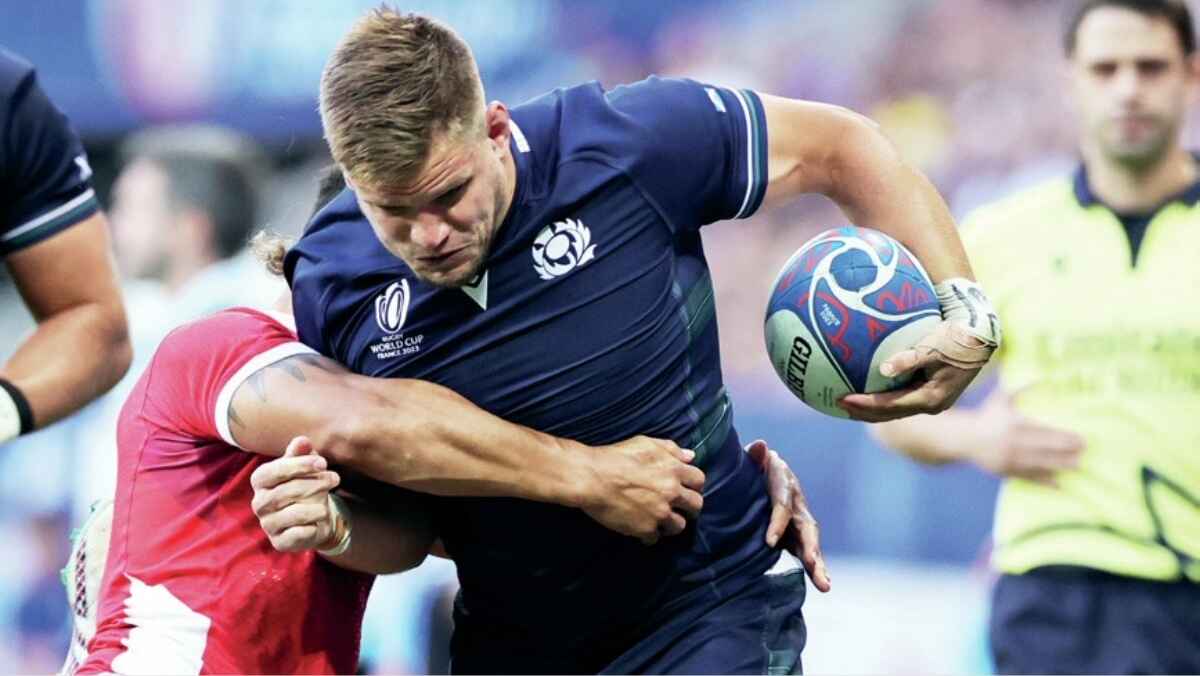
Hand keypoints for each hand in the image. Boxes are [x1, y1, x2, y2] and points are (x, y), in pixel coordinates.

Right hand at [250, 436, 344, 551]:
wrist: (316, 516)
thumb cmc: (307, 485)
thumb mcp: (305, 466)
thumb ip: (301, 453)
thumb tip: (302, 440)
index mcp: (260, 480)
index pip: (272, 471)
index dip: (299, 466)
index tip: (323, 462)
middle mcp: (259, 503)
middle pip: (286, 491)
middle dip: (315, 483)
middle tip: (335, 479)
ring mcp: (268, 524)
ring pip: (294, 514)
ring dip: (317, 505)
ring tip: (328, 502)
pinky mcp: (279, 542)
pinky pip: (298, 534)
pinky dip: (313, 526)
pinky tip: (319, 520)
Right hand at [582, 436, 705, 544]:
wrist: (592, 477)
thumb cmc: (615, 456)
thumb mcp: (645, 443)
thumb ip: (671, 449)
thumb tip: (690, 456)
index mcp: (673, 470)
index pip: (699, 480)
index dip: (693, 485)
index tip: (685, 488)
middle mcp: (671, 493)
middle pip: (696, 506)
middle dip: (689, 507)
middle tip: (678, 508)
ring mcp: (660, 513)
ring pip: (679, 526)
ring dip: (671, 523)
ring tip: (659, 520)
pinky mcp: (645, 529)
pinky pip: (655, 538)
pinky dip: (649, 534)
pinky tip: (640, 528)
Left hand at [746, 440, 830, 592]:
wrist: (760, 473)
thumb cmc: (753, 467)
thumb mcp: (753, 460)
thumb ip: (754, 456)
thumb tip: (760, 447)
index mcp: (784, 484)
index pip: (782, 506)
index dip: (778, 523)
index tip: (769, 542)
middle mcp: (797, 503)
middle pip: (807, 527)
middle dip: (811, 547)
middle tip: (813, 564)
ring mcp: (800, 520)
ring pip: (812, 542)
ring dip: (818, 563)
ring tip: (825, 584)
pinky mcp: (797, 534)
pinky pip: (806, 551)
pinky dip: (814, 567)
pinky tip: (822, 584)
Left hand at [838, 321, 990, 421]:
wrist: (981, 336)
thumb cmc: (957, 338)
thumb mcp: (933, 347)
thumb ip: (909, 359)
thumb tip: (883, 369)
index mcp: (931, 398)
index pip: (890, 406)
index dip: (864, 405)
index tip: (842, 399)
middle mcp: (932, 405)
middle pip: (889, 414)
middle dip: (863, 411)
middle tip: (838, 404)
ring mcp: (933, 401)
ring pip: (895, 409)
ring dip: (872, 407)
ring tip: (848, 402)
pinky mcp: (932, 392)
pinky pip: (902, 397)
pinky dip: (884, 396)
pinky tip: (868, 388)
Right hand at [965, 386, 1083, 486]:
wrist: (964, 439)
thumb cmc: (986, 416)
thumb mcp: (1000, 399)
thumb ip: (1019, 388)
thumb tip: (1039, 377)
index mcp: (1013, 424)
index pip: (1045, 432)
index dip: (1064, 436)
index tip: (1080, 438)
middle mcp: (1012, 443)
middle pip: (1045, 449)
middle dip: (1066, 451)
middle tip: (1084, 451)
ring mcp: (1009, 459)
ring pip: (1039, 464)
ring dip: (1059, 466)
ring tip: (1077, 466)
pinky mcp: (1006, 472)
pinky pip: (1028, 477)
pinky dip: (1044, 481)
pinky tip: (1058, 483)